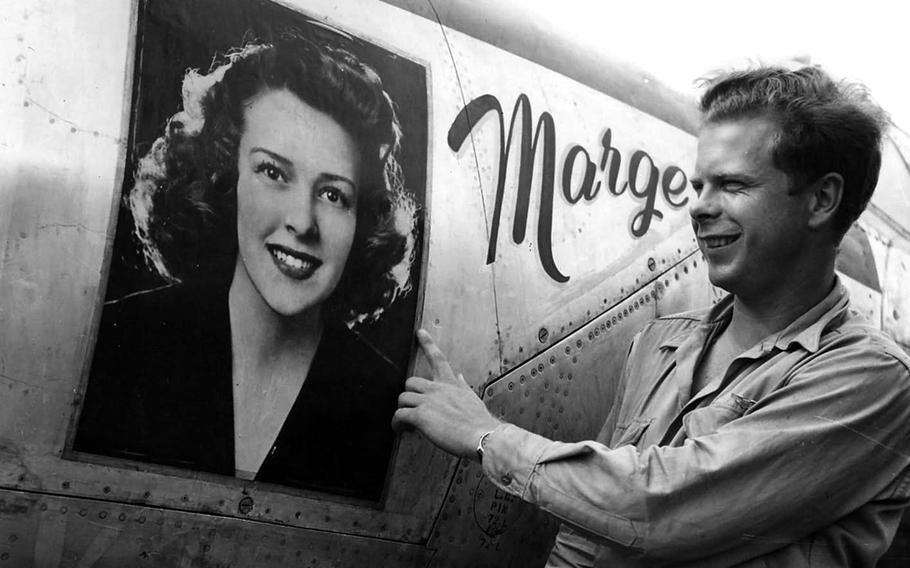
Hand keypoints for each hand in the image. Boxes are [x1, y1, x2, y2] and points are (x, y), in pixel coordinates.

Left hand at [392, 329, 500, 459]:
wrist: (482, 436)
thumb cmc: (479, 422)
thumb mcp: (472, 398)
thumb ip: (461, 386)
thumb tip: (459, 376)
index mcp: (450, 383)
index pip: (437, 358)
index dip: (427, 343)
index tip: (420, 332)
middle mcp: (437, 388)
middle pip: (411, 382)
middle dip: (409, 395)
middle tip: (411, 408)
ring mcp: (428, 401)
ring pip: (402, 398)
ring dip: (402, 410)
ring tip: (406, 424)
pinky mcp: (420, 416)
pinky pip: (399, 414)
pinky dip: (397, 423)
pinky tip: (401, 430)